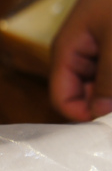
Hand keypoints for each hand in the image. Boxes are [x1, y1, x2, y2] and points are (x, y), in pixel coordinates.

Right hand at [49, 0, 111, 120]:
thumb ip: (109, 79)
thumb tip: (102, 114)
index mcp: (66, 54)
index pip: (63, 102)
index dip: (86, 115)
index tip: (111, 119)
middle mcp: (77, 57)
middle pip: (85, 97)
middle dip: (107, 102)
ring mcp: (97, 51)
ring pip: (104, 86)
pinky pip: (111, 72)